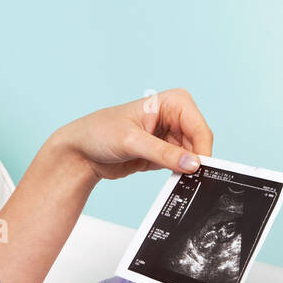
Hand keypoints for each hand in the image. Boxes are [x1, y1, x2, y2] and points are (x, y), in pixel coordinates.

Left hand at [54, 88, 214, 181]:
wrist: (81, 151)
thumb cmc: (99, 133)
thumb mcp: (131, 142)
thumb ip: (163, 153)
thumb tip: (192, 163)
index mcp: (172, 102)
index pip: (198, 127)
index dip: (202, 148)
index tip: (199, 169)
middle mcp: (175, 117)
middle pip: (200, 142)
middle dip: (196, 161)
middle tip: (191, 179)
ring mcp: (171, 136)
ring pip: (193, 156)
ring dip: (188, 170)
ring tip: (177, 180)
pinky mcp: (165, 154)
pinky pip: (182, 166)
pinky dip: (181, 174)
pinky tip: (174, 180)